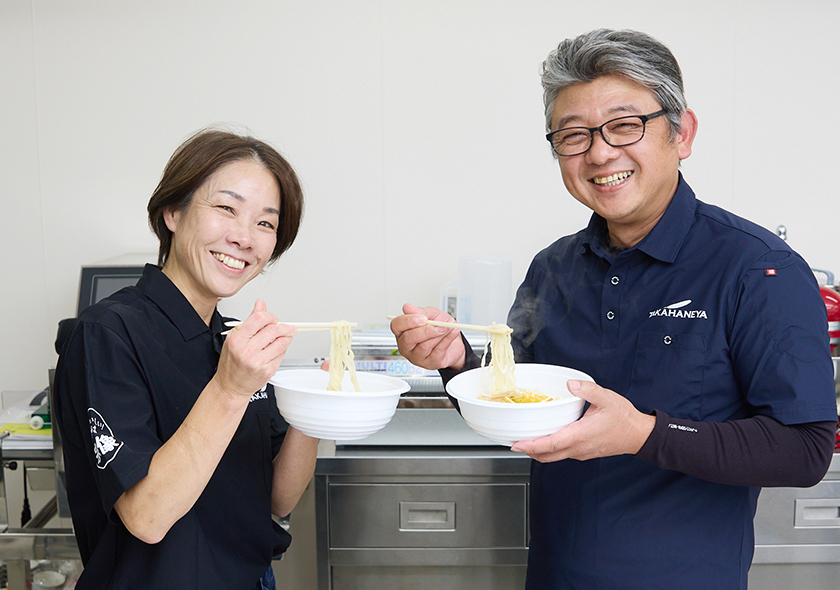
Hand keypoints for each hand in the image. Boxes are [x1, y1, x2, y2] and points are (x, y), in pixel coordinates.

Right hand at [215, 299, 295, 398]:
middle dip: (283, 327)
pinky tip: (276, 350)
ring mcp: (258, 362)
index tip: (274, 319)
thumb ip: (251, 319)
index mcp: (237, 339)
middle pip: (273, 330)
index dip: (270, 316)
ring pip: (281, 342)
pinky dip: (282, 349)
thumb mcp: (236, 337)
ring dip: (286, 338)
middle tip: (286, 327)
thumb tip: (261, 303)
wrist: (230, 387)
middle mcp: (246, 350)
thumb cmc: (231, 363)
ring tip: (283, 337)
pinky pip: (282, 354)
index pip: (259, 319)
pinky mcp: (267, 371)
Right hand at [390, 303, 465, 369]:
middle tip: (438, 324)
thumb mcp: (431, 315)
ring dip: (439, 334)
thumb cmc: (438, 327)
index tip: (423, 317)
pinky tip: (453, 331)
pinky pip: (438, 351)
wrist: (453, 342)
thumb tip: (407, 307)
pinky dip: (448, 339)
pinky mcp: (430, 363)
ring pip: (424, 346)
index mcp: (402, 332)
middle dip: (425, 331)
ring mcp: (417, 357)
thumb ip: (420, 312)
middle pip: (409, 339)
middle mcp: (406, 346)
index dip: (408, 321)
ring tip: (449, 326)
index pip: (396, 326)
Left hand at [510, 380, 655, 462]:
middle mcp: (578, 448)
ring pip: (554, 457)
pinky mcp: (583, 452)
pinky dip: (549, 449)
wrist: (639, 435)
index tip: (517, 444)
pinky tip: (545, 438)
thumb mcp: (607, 398)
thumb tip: (571, 384)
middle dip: (528, 450)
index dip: (532, 445)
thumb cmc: (624, 418)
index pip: (551, 444)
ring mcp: (581, 452)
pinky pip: (562, 454)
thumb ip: (588, 390)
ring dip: (538, 451)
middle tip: (513, 442)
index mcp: (581, 435)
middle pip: (547, 455)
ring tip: (525, 440)